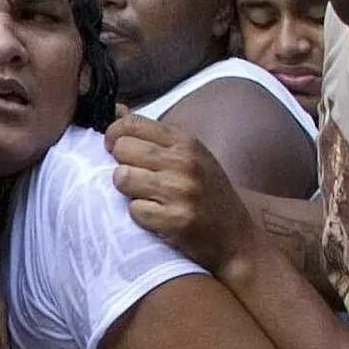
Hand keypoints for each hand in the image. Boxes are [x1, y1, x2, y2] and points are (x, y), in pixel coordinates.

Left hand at [108, 113, 258, 282]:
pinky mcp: (175, 219)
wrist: (236, 239)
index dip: (113, 136)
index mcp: (185, 141)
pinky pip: (133, 210)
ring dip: (127, 191)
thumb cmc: (207, 195)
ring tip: (145, 197)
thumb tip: (116, 110)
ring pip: (123, 178)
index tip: (114, 150)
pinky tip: (157, 217)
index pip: (131, 124)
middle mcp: (184, 161)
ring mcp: (180, 190)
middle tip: (135, 179)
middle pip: (121, 149)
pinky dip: (139, 216)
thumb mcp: (189, 156)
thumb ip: (153, 135)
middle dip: (121, 164)